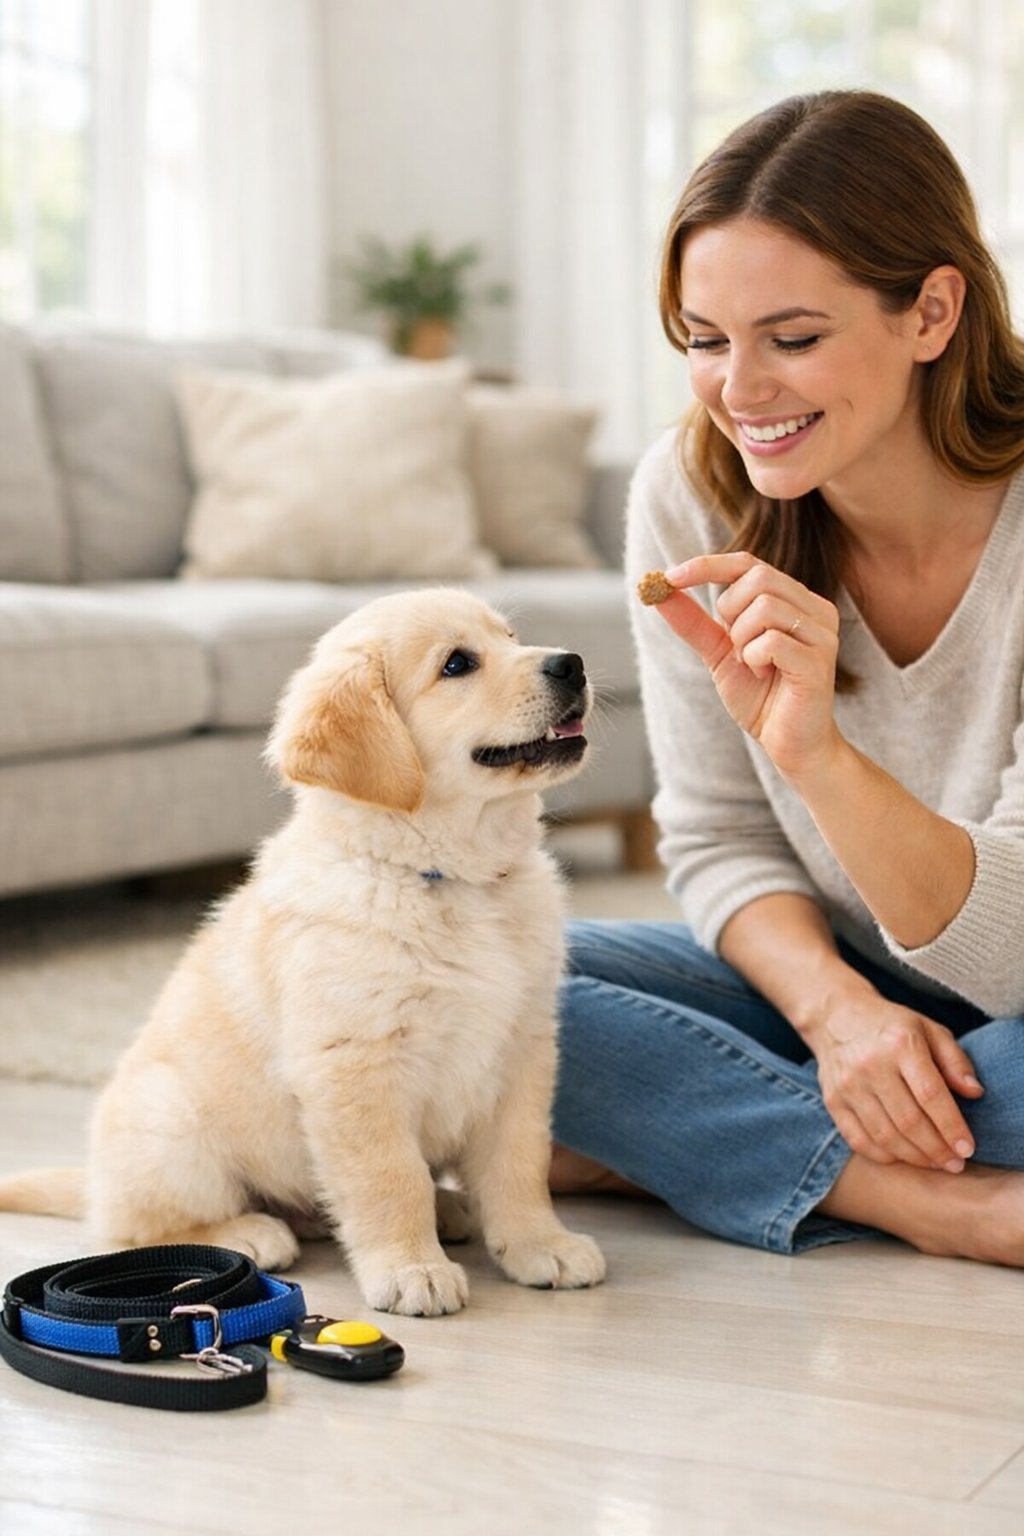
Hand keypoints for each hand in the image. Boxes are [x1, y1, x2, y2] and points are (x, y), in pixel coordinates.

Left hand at [659, 553, 840, 779]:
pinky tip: (764, 676)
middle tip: (735, 645)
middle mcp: (816, 610)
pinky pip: (771, 641)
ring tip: (753, 665)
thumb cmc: (761, 697)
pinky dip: (754, 658)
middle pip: (758, 577)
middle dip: (729, 610)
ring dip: (742, 640)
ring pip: (764, 607)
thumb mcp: (720, 654)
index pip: (749, 563)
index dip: (707, 566)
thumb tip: (659, 590)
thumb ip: (694, 623)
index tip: (669, 577)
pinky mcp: (819, 662)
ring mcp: (822, 634)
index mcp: (795, 601)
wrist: (791, 745)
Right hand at [808, 994, 984, 1169]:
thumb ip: (955, 1060)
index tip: (967, 1148)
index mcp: (900, 1044)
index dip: (951, 1126)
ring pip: (885, 1136)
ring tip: (934, 1162)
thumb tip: (975, 1093)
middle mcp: (870, 1065)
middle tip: (955, 1163)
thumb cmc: (892, 1026)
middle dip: (936, 1149)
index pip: (930, 1094)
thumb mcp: (929, 1030)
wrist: (836, 1016)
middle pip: (908, 1121)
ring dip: (914, 1157)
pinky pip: (858, 1140)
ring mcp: (847, 1085)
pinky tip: (903, 1156)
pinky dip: (884, 1156)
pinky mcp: (833, 1101)